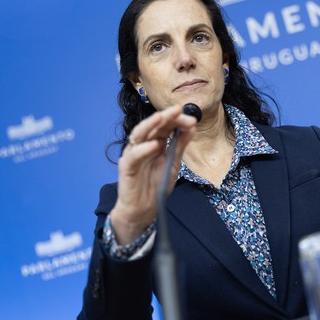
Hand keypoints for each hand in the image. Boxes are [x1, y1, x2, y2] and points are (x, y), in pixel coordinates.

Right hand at [109, 105, 196, 243]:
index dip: (177, 120)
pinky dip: (143, 149)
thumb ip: (181, 145)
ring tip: (162, 117)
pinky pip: (134, 156)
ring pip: (139, 135)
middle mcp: (143, 145)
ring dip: (150, 125)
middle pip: (153, 126)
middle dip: (166, 117)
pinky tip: (155, 145)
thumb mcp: (173, 163)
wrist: (144, 209)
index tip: (192, 119)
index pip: (165, 125)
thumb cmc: (156, 185)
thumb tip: (192, 127)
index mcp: (155, 142)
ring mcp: (134, 154)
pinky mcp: (126, 167)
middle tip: (178, 110)